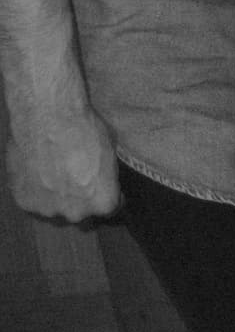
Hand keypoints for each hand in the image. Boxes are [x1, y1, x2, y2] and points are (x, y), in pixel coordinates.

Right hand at [6, 106, 119, 221]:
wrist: (47, 118)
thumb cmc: (86, 130)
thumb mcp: (111, 153)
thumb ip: (107, 177)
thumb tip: (104, 181)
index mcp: (103, 202)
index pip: (112, 208)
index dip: (110, 195)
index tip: (106, 186)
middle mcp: (76, 213)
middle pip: (82, 212)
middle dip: (82, 198)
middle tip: (76, 175)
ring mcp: (47, 209)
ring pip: (56, 207)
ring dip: (57, 195)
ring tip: (55, 170)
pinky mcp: (24, 201)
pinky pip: (34, 199)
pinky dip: (35, 188)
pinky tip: (38, 169)